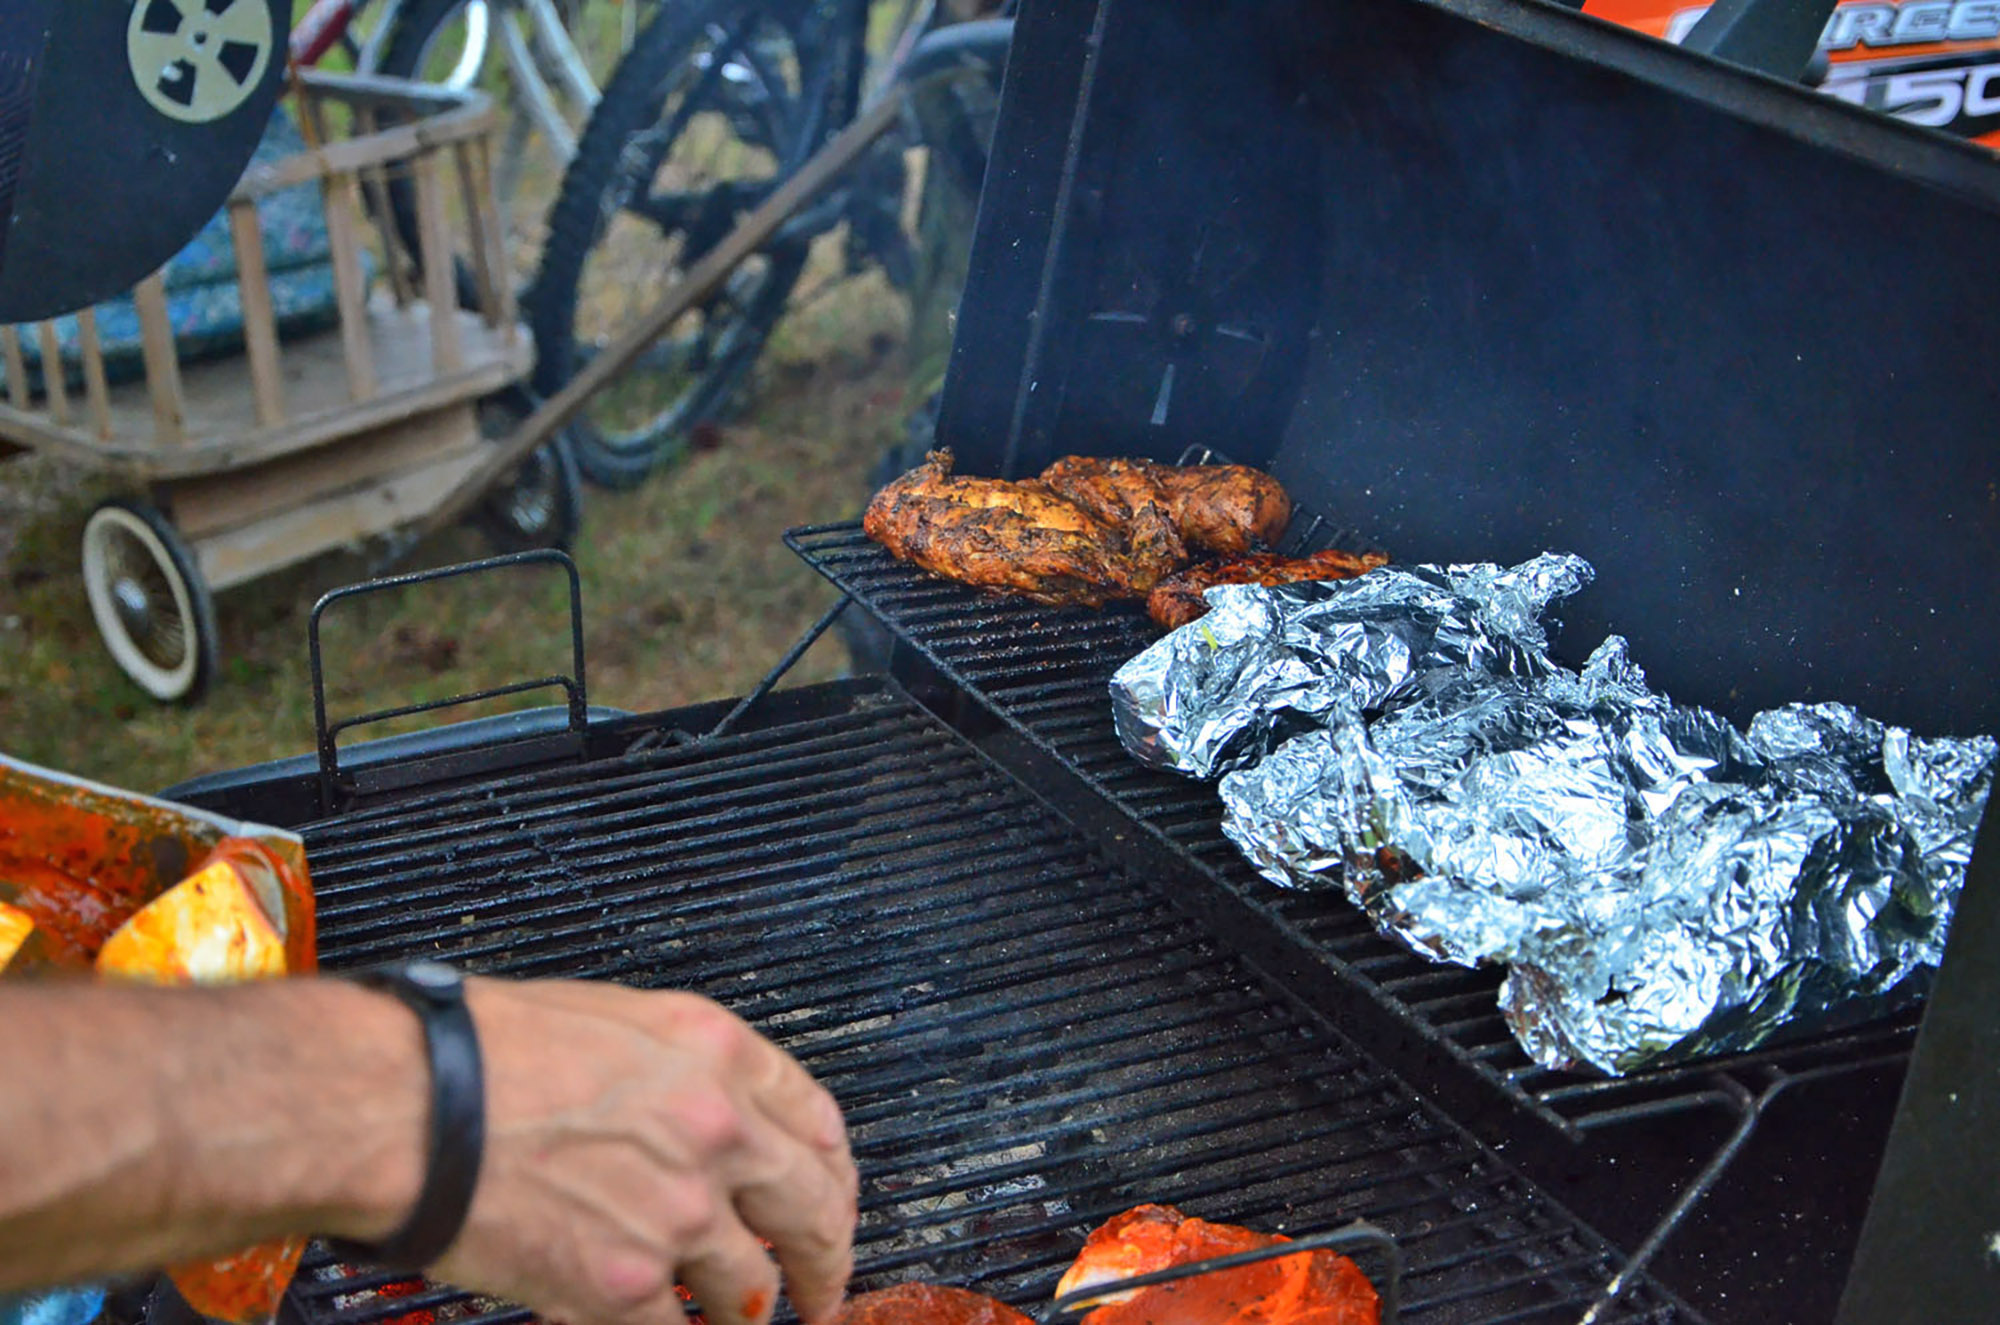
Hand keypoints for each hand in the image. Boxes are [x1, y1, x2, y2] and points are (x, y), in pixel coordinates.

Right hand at [432, 979, 857, 1324]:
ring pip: (752, 1286)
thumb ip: (678, 1067)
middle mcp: (715, 1131)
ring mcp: (676, 1213)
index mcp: (714, 1054)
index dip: (833, 1171)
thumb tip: (705, 1108)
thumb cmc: (477, 1050)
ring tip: (744, 1321)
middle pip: (812, 1208)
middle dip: (827, 1256)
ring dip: (752, 1311)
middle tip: (826, 1285)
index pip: (817, 1119)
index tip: (832, 1198)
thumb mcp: (609, 1018)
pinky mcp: (622, 1285)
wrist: (404, 1105)